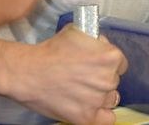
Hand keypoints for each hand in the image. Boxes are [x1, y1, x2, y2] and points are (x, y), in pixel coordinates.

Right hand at [10, 25, 127, 124]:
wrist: (28, 72)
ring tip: (83, 91)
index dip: (107, 64)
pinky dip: (101, 115)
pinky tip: (91, 108)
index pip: (120, 64)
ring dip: (100, 96)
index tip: (97, 65)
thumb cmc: (50, 52)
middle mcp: (108, 79)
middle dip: (101, 78)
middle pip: (114, 81)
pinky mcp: (86, 117)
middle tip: (84, 76)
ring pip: (110, 99)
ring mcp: (98, 100)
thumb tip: (102, 45)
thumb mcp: (78, 32)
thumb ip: (96, 40)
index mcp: (110, 57)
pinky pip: (107, 120)